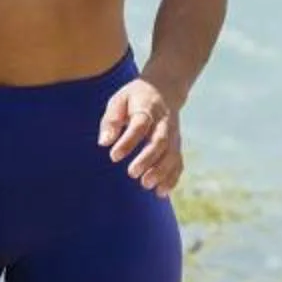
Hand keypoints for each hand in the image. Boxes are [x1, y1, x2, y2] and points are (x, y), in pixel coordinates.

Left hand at [97, 78, 181, 195]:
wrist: (165, 89)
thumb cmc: (135, 98)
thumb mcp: (119, 100)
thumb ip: (111, 120)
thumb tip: (104, 142)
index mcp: (147, 108)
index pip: (139, 125)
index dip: (128, 141)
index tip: (114, 157)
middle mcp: (164, 122)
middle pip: (159, 142)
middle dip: (147, 159)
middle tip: (132, 173)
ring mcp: (173, 135)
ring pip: (171, 154)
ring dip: (161, 171)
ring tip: (146, 184)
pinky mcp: (177, 145)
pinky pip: (178, 162)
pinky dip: (172, 178)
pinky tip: (161, 192)